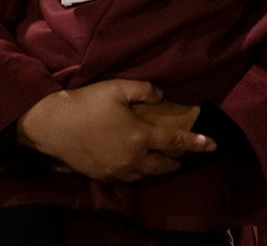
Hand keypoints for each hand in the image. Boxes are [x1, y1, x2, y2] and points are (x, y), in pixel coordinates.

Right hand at [16, 80, 215, 181]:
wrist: (53, 126)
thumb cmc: (86, 103)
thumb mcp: (117, 88)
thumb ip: (144, 89)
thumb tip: (160, 94)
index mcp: (141, 136)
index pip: (177, 143)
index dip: (197, 144)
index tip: (212, 145)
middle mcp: (134, 158)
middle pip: (164, 166)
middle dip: (177, 162)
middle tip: (182, 157)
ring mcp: (119, 170)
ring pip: (147, 175)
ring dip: (157, 168)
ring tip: (160, 160)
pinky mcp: (105, 176)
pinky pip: (128, 178)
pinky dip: (137, 171)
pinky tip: (133, 163)